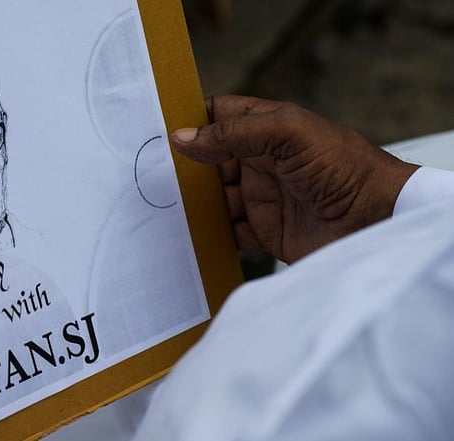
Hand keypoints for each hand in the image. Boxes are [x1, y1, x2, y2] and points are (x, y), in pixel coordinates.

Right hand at [172, 95, 417, 262]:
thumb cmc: (344, 168)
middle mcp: (263, 162)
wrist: (379, 223)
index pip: (221, 115)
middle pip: (211, 160)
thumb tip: (182, 137)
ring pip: (216, 198)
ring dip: (194, 202)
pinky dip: (211, 234)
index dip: (192, 120)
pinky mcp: (268, 232)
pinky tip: (190, 233)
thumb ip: (233, 133)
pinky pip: (230, 232)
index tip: (159, 129)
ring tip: (163, 206)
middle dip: (185, 166)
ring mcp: (264, 198)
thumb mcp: (287, 134)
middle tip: (153, 173)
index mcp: (269, 129)